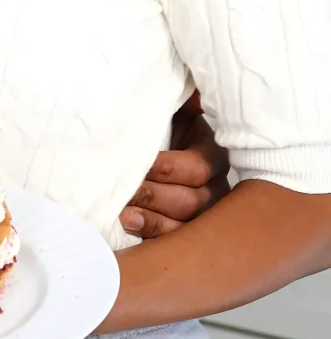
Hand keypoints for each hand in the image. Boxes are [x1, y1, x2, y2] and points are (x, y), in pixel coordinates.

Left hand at [119, 95, 230, 238]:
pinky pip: (173, 244)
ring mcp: (202, 217)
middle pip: (191, 201)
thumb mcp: (174, 111)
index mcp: (212, 156)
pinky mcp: (185, 235)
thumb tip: (193, 95)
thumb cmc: (164, 131)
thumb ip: (184, 101)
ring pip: (184, 226)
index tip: (141, 162)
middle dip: (154, 194)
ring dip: (152, 219)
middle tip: (125, 190)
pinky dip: (150, 235)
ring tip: (124, 213)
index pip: (198, 168)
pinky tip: (129, 225)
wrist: (156, 152)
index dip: (168, 167)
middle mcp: (214, 189)